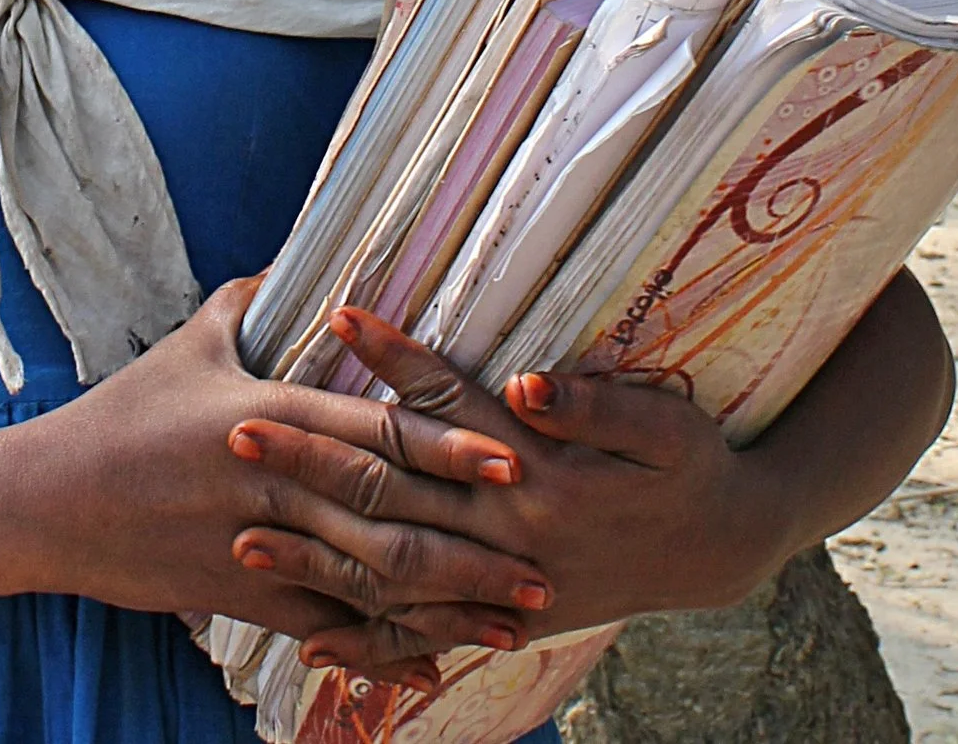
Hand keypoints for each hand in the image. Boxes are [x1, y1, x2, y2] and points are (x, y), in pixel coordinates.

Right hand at [6, 280, 558, 688]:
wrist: (48, 500)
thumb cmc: (124, 412)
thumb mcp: (191, 342)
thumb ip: (253, 301)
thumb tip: (303, 261)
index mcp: (267, 413)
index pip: (371, 428)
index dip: (445, 443)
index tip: (510, 456)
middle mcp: (270, 482)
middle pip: (387, 513)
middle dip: (472, 540)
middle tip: (546, 553)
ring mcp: (255, 546)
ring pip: (367, 580)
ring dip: (446, 603)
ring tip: (514, 616)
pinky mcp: (237, 597)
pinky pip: (322, 626)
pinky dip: (380, 648)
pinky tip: (432, 663)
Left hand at [229, 307, 792, 672]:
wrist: (721, 551)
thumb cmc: (691, 466)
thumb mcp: (666, 427)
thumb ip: (600, 404)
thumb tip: (533, 382)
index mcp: (544, 474)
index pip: (449, 407)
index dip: (394, 360)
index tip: (336, 316)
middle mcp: (510, 534)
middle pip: (395, 492)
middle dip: (313, 459)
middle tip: (235, 428)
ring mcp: (502, 587)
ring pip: (393, 573)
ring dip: (315, 554)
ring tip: (241, 534)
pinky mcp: (503, 621)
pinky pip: (424, 638)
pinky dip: (367, 641)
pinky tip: (307, 638)